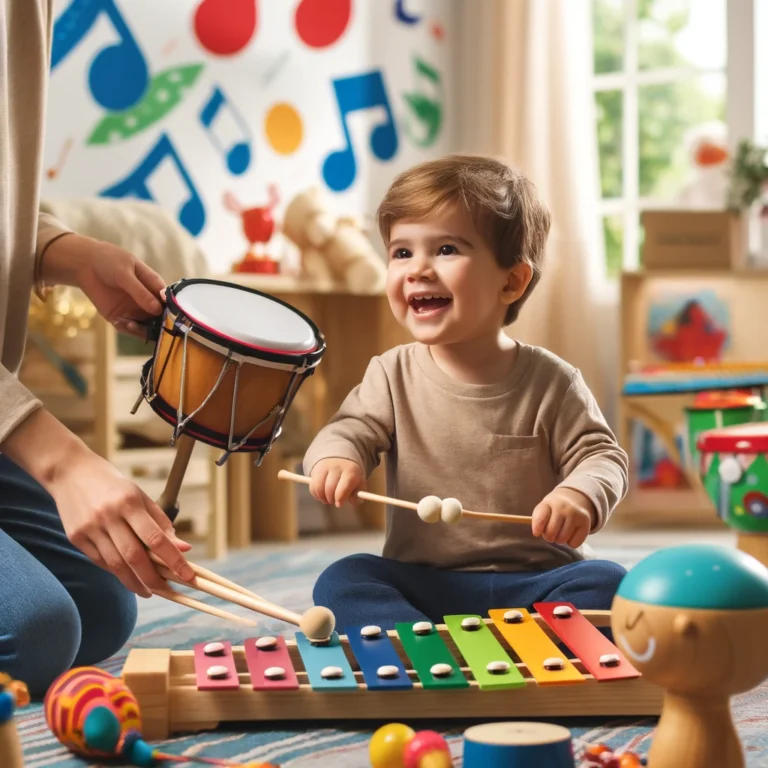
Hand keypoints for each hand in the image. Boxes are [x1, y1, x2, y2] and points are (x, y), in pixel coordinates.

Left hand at [42, 234, 164, 337]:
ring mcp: (134, 309)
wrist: (84, 263)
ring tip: (131, 325)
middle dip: (159, 325)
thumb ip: (140, 292)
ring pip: (146, 326)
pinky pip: (128, 328)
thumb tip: (158, 310)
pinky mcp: (120, 316)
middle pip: (160, 317)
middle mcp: (147, 300)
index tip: (171, 320)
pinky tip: (122, 322)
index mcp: (154, 286)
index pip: (168, 302)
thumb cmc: (109, 261)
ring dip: (142, 330)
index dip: (172, 311)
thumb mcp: (125, 274)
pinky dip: (128, 329)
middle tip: (154, 329)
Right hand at [48, 446, 194, 597]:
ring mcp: (90, 528)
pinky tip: (127, 576)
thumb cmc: (113, 484)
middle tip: (167, 591)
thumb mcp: (140, 495)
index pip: (156, 538)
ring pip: (116, 564)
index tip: (188, 576)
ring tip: (148, 591)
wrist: (70, 472)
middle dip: (154, 579)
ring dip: (134, 582)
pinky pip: (100, 561)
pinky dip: (116, 571)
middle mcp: (108, 516)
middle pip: (135, 557)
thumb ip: (160, 522)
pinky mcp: (76, 537)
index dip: (174, 560)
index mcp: (129, 502)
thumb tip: (182, 548)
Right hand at [309, 458, 364, 506]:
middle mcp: (337, 467)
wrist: (340, 458)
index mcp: (350, 472)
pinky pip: (313, 486)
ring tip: (327, 499)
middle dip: (331, 499)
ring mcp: (325, 467)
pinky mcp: (316, 470)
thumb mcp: (359, 484)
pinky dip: (316, 494)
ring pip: (319, 488)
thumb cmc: (351, 476)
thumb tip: (353, 502)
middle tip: (333, 501)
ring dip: (322, 497)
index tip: (339, 504)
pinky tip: (321, 494)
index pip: (343, 487)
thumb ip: (357, 495)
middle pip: (330, 488)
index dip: (340, 498)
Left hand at [531, 488, 594, 547]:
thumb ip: (538, 520)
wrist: (573, 501)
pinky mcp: (586, 523)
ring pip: (562, 540)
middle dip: (548, 536)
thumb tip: (536, 533)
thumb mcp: (543, 510)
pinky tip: (571, 533)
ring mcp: (576, 514)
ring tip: (561, 531)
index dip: (537, 528)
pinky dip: (571, 542)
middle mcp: (563, 507)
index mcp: (549, 503)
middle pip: (551, 533)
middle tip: (551, 532)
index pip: (540, 518)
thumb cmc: (553, 510)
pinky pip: (574, 544)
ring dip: (560, 539)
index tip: (536, 533)